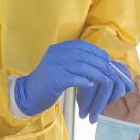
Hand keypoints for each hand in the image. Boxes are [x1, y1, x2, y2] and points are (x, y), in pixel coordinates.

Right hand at [13, 40, 133, 122]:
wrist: (28, 93)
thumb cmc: (48, 82)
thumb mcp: (61, 66)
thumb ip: (74, 61)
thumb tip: (97, 61)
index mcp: (59, 49)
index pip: (82, 45)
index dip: (97, 52)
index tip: (107, 59)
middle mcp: (56, 54)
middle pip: (84, 55)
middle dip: (100, 63)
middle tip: (110, 71)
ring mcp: (54, 66)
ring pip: (82, 66)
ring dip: (96, 73)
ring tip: (104, 79)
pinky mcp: (54, 79)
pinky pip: (74, 78)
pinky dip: (84, 81)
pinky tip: (91, 85)